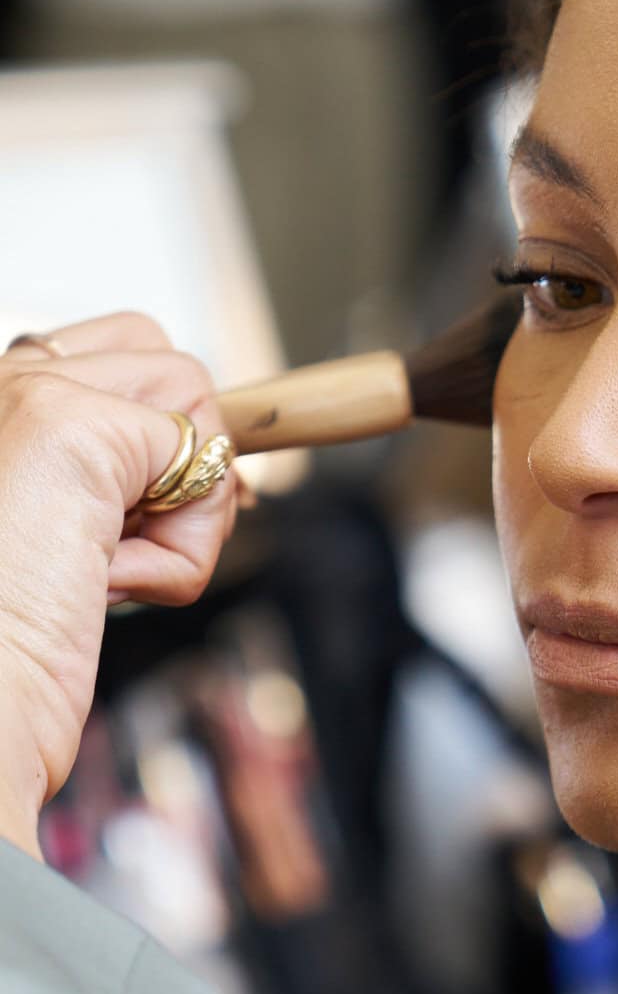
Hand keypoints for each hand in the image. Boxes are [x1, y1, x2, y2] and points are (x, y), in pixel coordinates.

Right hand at [0, 317, 239, 856]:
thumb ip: (124, 480)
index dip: (165, 433)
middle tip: (122, 540)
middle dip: (182, 461)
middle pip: (173, 368)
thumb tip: (219, 462)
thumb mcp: (72, 537)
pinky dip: (183, 554)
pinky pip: (205, 474)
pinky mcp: (74, 425)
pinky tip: (106, 582)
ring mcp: (32, 389)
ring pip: (201, 415)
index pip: (126, 352)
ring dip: (183, 517)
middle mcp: (2, 377)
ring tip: (104, 568)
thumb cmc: (9, 641)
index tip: (142, 511)